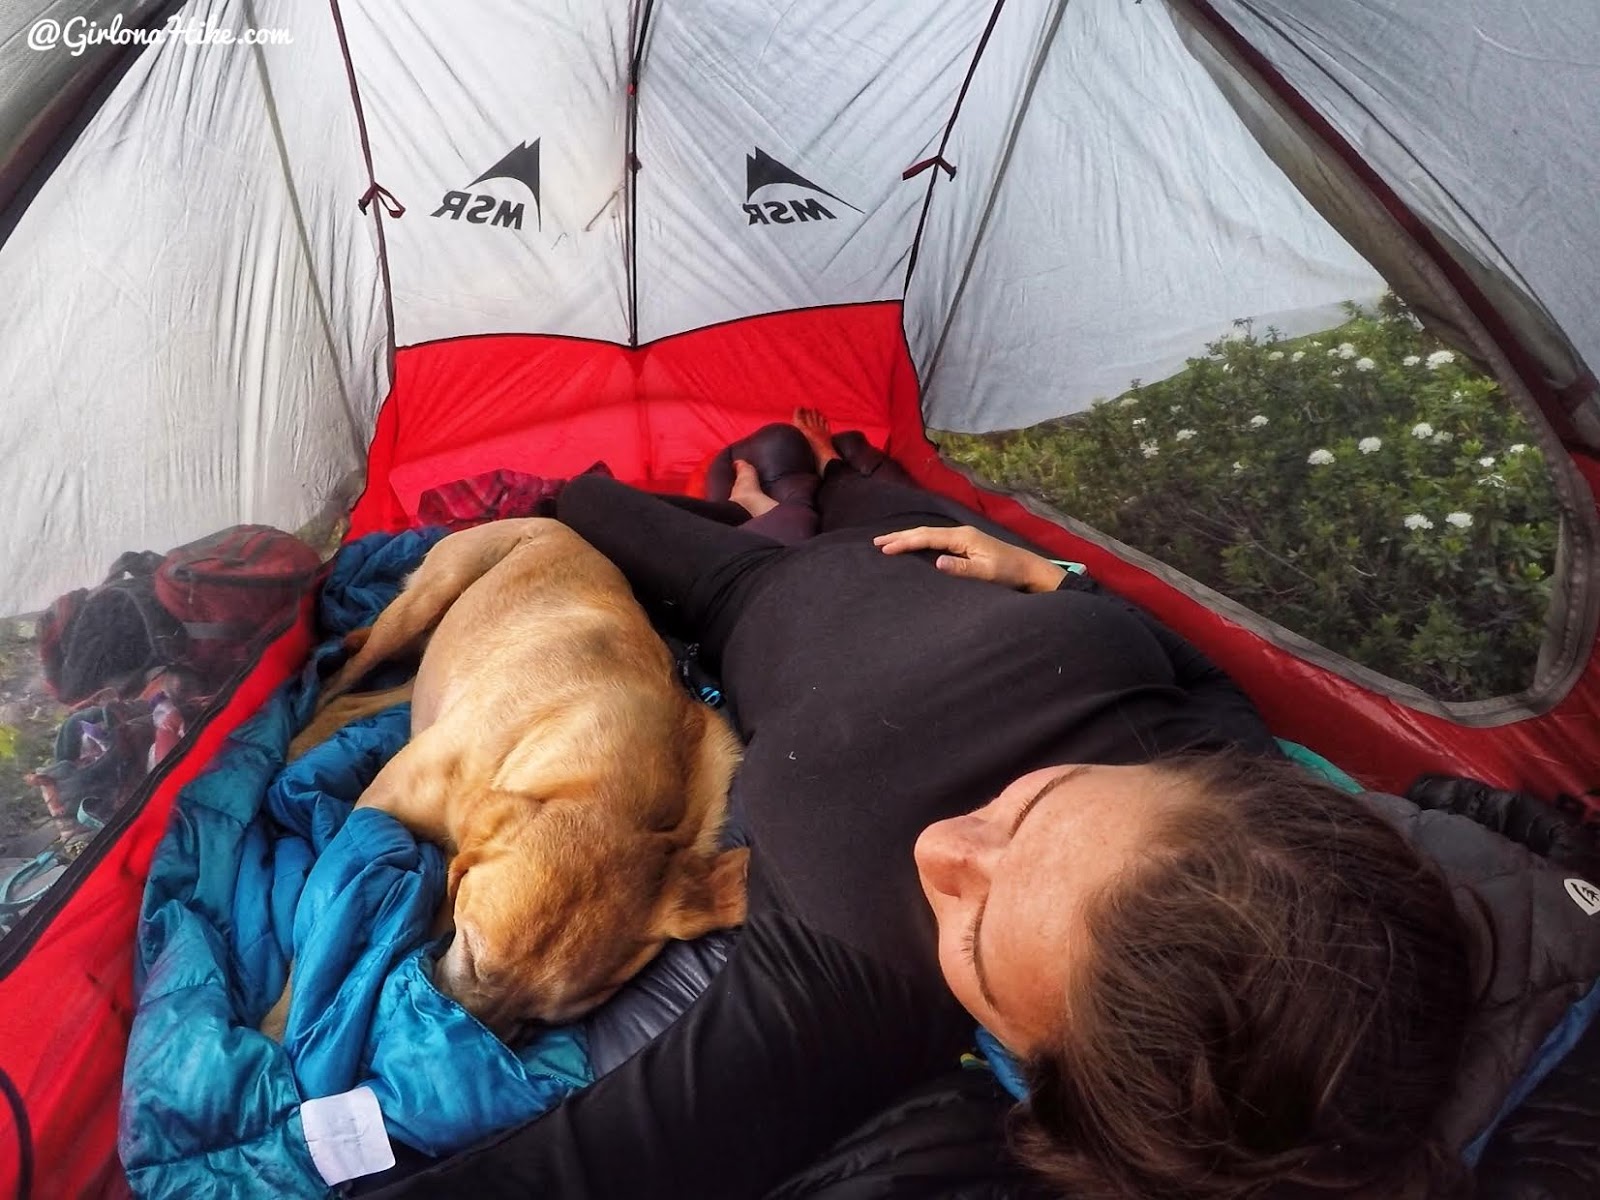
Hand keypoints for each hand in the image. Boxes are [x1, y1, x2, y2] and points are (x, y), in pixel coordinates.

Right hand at [873, 525, 1066, 592]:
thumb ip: (961, 569)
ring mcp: (963, 538)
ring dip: (908, 538)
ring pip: (929, 535)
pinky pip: (936, 541)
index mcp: (963, 537)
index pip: (927, 538)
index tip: (885, 548)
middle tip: (876, 542)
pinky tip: (913, 547)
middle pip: (925, 532)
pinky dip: (920, 543)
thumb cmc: (1008, 573)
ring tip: (888, 543)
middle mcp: (961, 533)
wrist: (1029, 570)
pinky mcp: (966, 545)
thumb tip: (936, 561)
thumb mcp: (986, 573)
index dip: (905, 542)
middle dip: (900, 536)